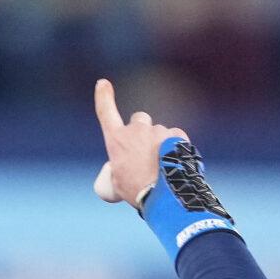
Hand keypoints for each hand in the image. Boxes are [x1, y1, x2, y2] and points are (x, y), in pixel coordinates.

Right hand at [92, 77, 189, 209]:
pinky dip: (175, 146)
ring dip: (159, 142)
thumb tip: (120, 167)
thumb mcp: (117, 183)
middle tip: (146, 150)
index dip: (104, 96)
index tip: (103, 83)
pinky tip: (174, 162)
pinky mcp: (176, 134)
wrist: (164, 195)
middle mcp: (136, 130)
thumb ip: (117, 168)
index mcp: (116, 140)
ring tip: (163, 165)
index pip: (106, 112)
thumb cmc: (138, 192)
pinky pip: (175, 137)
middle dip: (142, 130)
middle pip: (139, 119)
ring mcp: (157, 130)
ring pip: (158, 131)